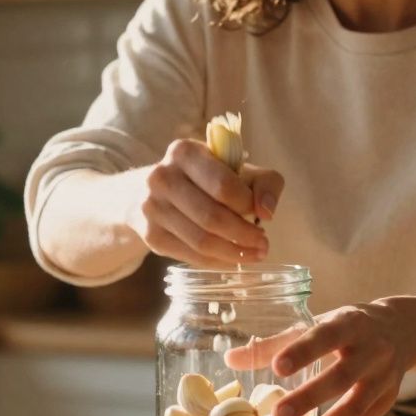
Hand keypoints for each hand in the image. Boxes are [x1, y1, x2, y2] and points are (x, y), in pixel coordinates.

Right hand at [127, 139, 283, 266]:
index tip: (262, 216)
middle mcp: (162, 177)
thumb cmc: (202, 179)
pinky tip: (231, 260)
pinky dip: (217, 262)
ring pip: (201, 241)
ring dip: (234, 253)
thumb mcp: (235, 169)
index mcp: (185, 152)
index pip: (223, 186)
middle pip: (212, 217)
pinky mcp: (150, 235)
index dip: (248, 205)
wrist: (148, 192)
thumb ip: (263, 182)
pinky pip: (190, 256)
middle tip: (263, 245)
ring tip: (253, 254)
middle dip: (244, 235)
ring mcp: (152, 208)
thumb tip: (267, 212)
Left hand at [224, 300, 415, 415]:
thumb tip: (230, 359)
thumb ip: (276, 343)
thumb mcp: (318, 324)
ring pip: (356, 406)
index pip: (326, 335)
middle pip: (342, 376)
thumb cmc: (346, 327)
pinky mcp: (387, 401)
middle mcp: (372, 349)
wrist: (402, 331)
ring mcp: (383, 378)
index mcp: (349, 323)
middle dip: (312, 397)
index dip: (303, 351)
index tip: (279, 367)